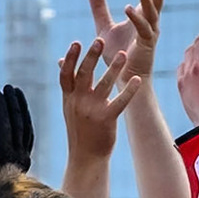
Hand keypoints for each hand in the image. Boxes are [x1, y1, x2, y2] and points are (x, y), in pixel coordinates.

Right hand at [59, 39, 139, 164]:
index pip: (66, 74)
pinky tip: (137, 80)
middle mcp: (78, 102)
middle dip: (92, 56)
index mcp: (68, 99)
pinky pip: (120, 102)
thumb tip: (61, 62)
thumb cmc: (80, 130)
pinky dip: (129, 90)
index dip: (71, 58)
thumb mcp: (69, 107)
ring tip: (124, 54)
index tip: (76, 42)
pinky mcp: (106, 119)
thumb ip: (69, 86)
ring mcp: (92, 111)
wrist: (86, 158)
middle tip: (100, 40)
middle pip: (84, 74)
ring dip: (114, 68)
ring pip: (104, 84)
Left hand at [88, 0, 166, 85]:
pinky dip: (136, 18)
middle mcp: (151, 25)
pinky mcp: (145, 47)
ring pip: (151, 12)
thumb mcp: (104, 27)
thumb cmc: (118, 55)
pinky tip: (127, 8)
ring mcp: (150, 35)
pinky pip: (142, 30)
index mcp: (144, 19)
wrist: (121, 80)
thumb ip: (100, 9)